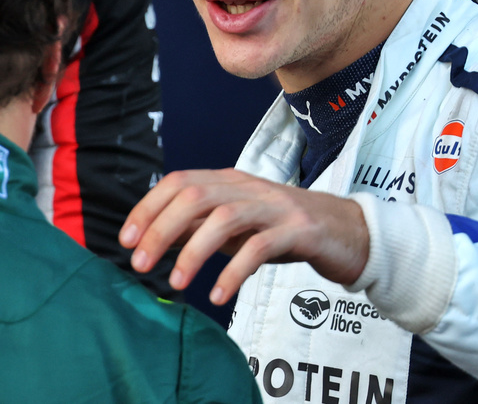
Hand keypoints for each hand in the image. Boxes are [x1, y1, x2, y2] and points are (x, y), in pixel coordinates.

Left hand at [118, 168, 369, 304]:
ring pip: (224, 217)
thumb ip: (200, 227)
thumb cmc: (284, 231)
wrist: (351, 233)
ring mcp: (275, 206)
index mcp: (230, 180)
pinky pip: (260, 248)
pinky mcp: (299, 230)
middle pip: (195, 195)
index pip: (179, 182)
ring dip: (193, 251)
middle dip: (161, 228)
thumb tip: (154, 239)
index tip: (126, 239)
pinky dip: (234, 270)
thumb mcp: (237, 226)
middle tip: (140, 263)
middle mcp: (249, 187)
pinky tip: (220, 295)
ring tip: (176, 283)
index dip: (149, 207)